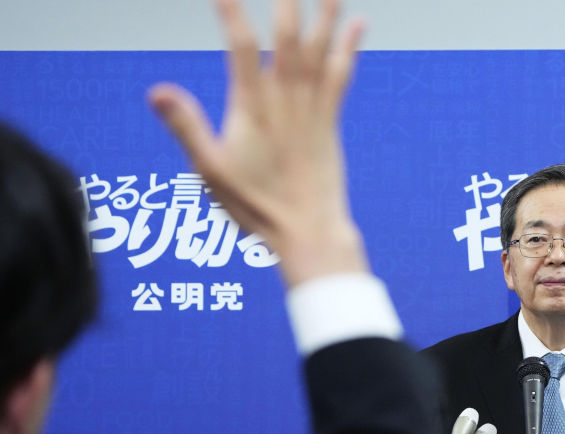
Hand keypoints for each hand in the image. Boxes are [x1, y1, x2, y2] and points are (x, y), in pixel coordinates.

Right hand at [148, 0, 366, 285]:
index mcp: (252, 107)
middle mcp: (285, 99)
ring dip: (325, 13)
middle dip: (287, 2)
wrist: (308, 231)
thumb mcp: (210, 171)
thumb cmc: (257, 206)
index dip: (232, 12)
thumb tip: (157, 90)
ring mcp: (311, 108)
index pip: (240, 46)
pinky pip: (341, 74)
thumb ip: (186, 127)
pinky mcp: (329, 121)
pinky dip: (349, 47)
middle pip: (288, 36)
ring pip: (319, 49)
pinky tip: (359, 25)